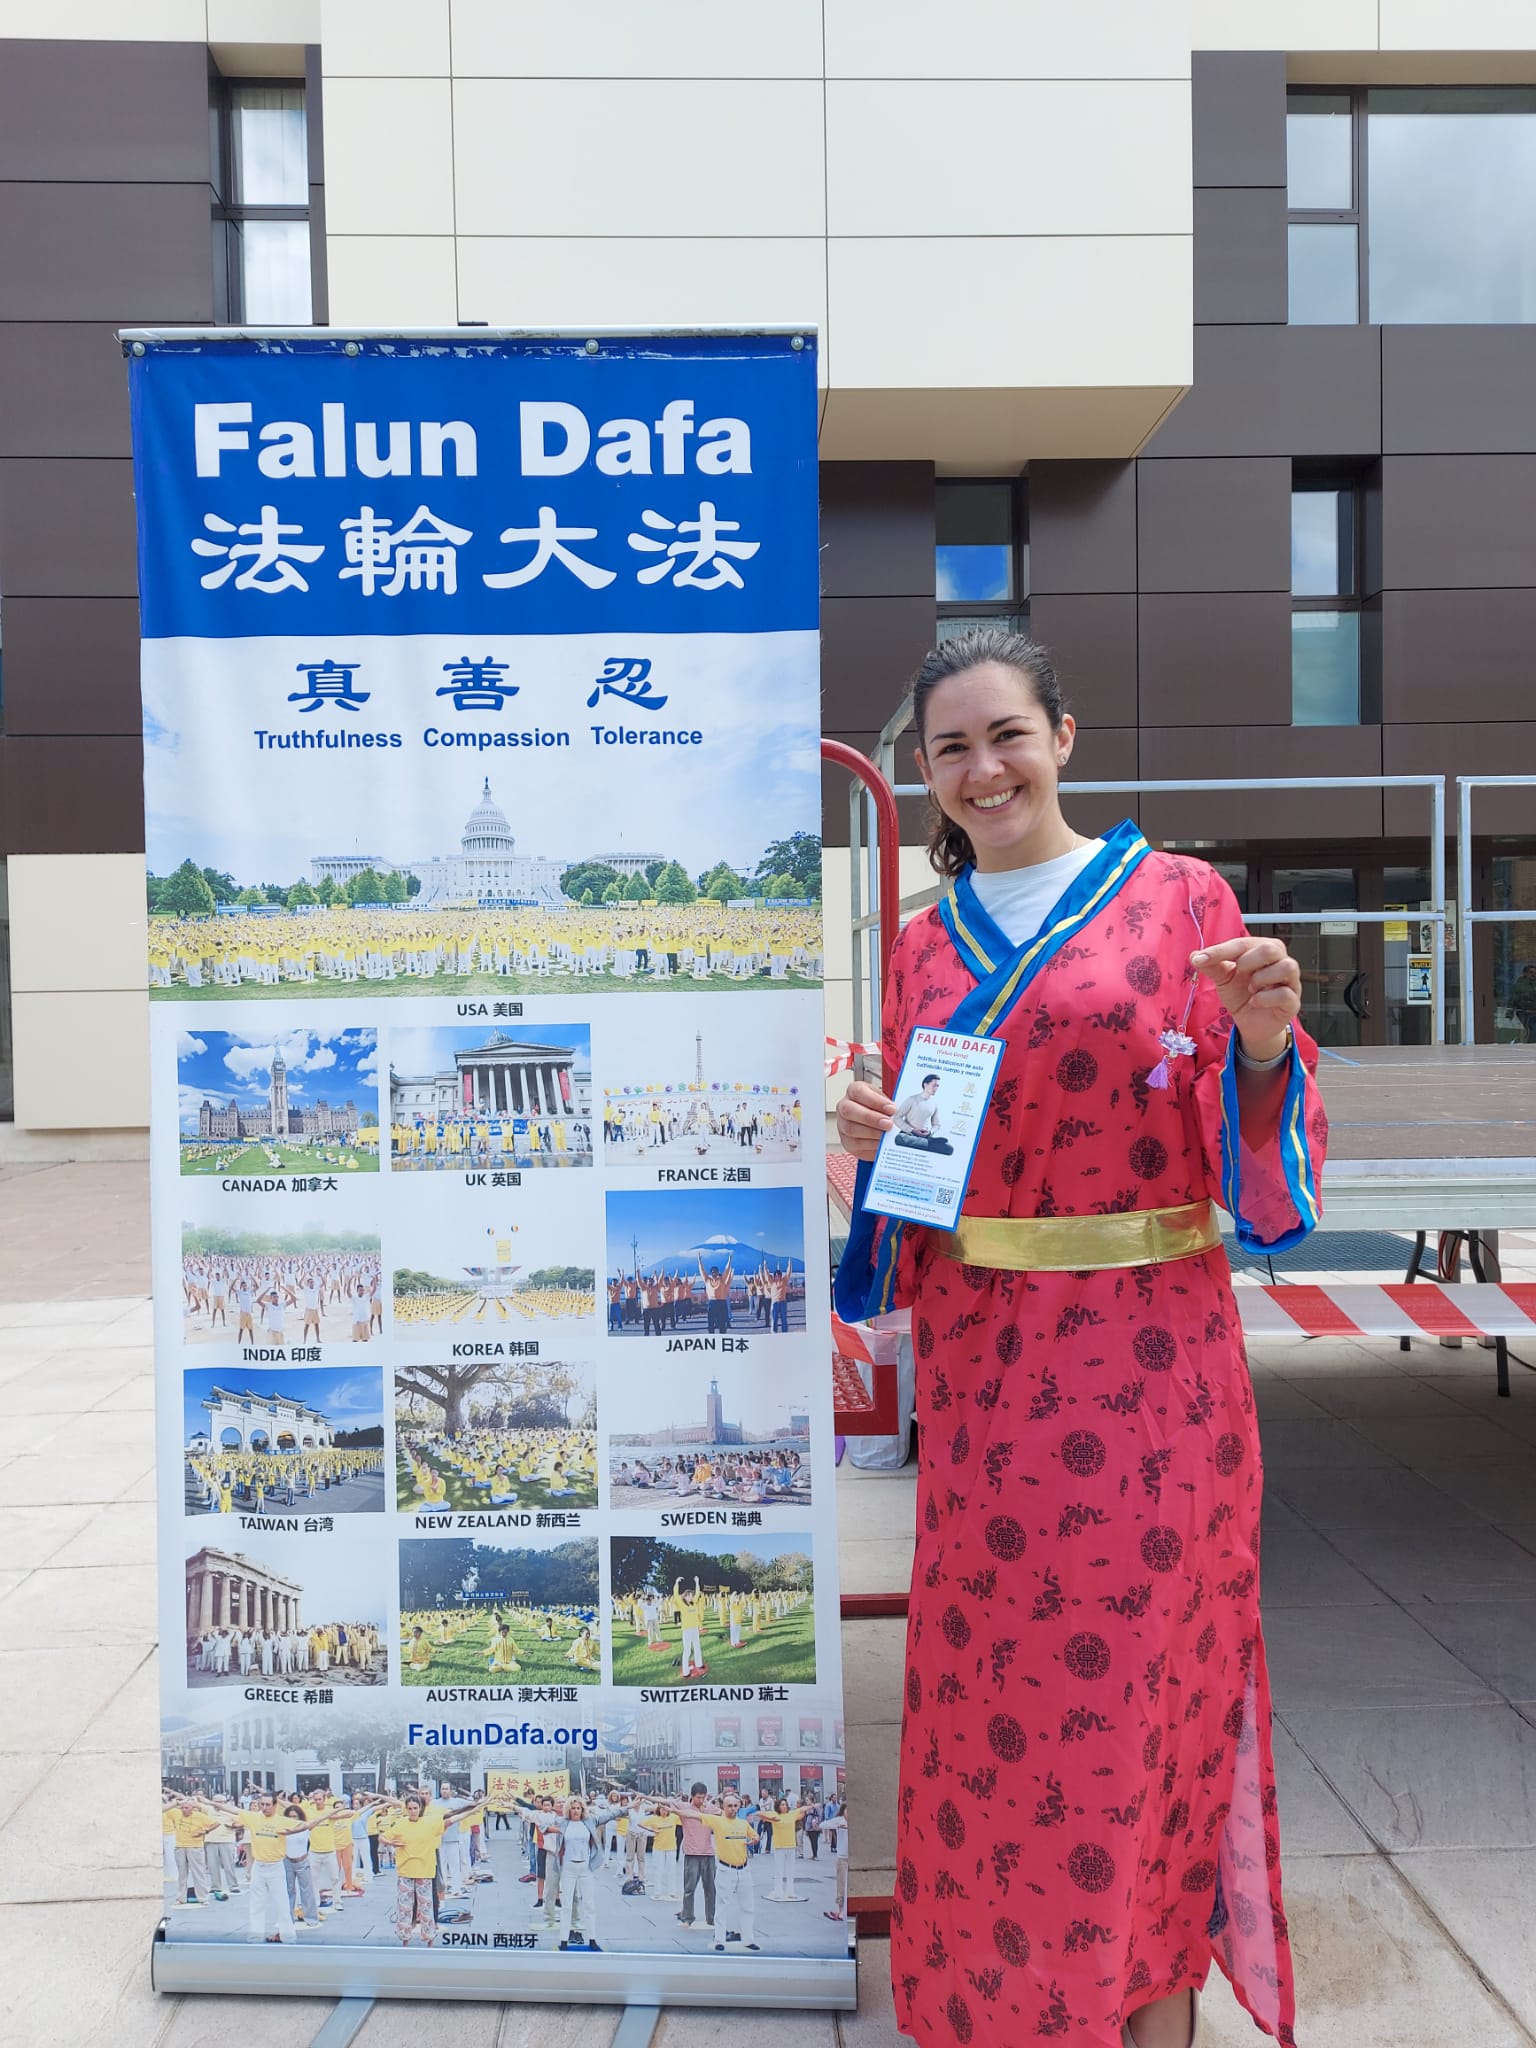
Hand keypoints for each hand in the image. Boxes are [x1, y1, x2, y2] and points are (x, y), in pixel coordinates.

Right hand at [836, 1079, 895, 1161]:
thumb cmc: (880, 1109)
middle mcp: (844, 1107)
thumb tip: (898, 1114)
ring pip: (850, 1129)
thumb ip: (889, 1105)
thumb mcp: (885, 1101)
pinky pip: (855, 1145)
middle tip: (888, 1124)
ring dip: (872, 1133)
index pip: (858, 1092)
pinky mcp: (846, 1142)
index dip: (875, 1101)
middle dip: (871, 1118)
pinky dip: (870, 1145)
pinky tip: (881, 1143)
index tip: (891, 1108)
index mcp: (853, 1091)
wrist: (876, 1124)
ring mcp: (842, 1125)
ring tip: (887, 1135)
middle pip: (849, 1111)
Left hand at [1191, 938, 1300, 1061]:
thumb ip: (1212, 965)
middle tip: (1238, 973)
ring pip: (1286, 967)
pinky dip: (1265, 998)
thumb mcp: (1223, 978)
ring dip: (1262, 978)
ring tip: (1251, 988)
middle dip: (1249, 960)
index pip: (1244, 943)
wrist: (1249, 1023)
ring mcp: (1290, 981)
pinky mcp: (1293, 1001)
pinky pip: (1285, 994)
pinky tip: (1254, 1002)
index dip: (1222, 950)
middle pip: (1271, 948)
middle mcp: (1280, 961)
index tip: (1201, 958)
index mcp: (1263, 949)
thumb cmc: (1241, 994)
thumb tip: (1195, 955)